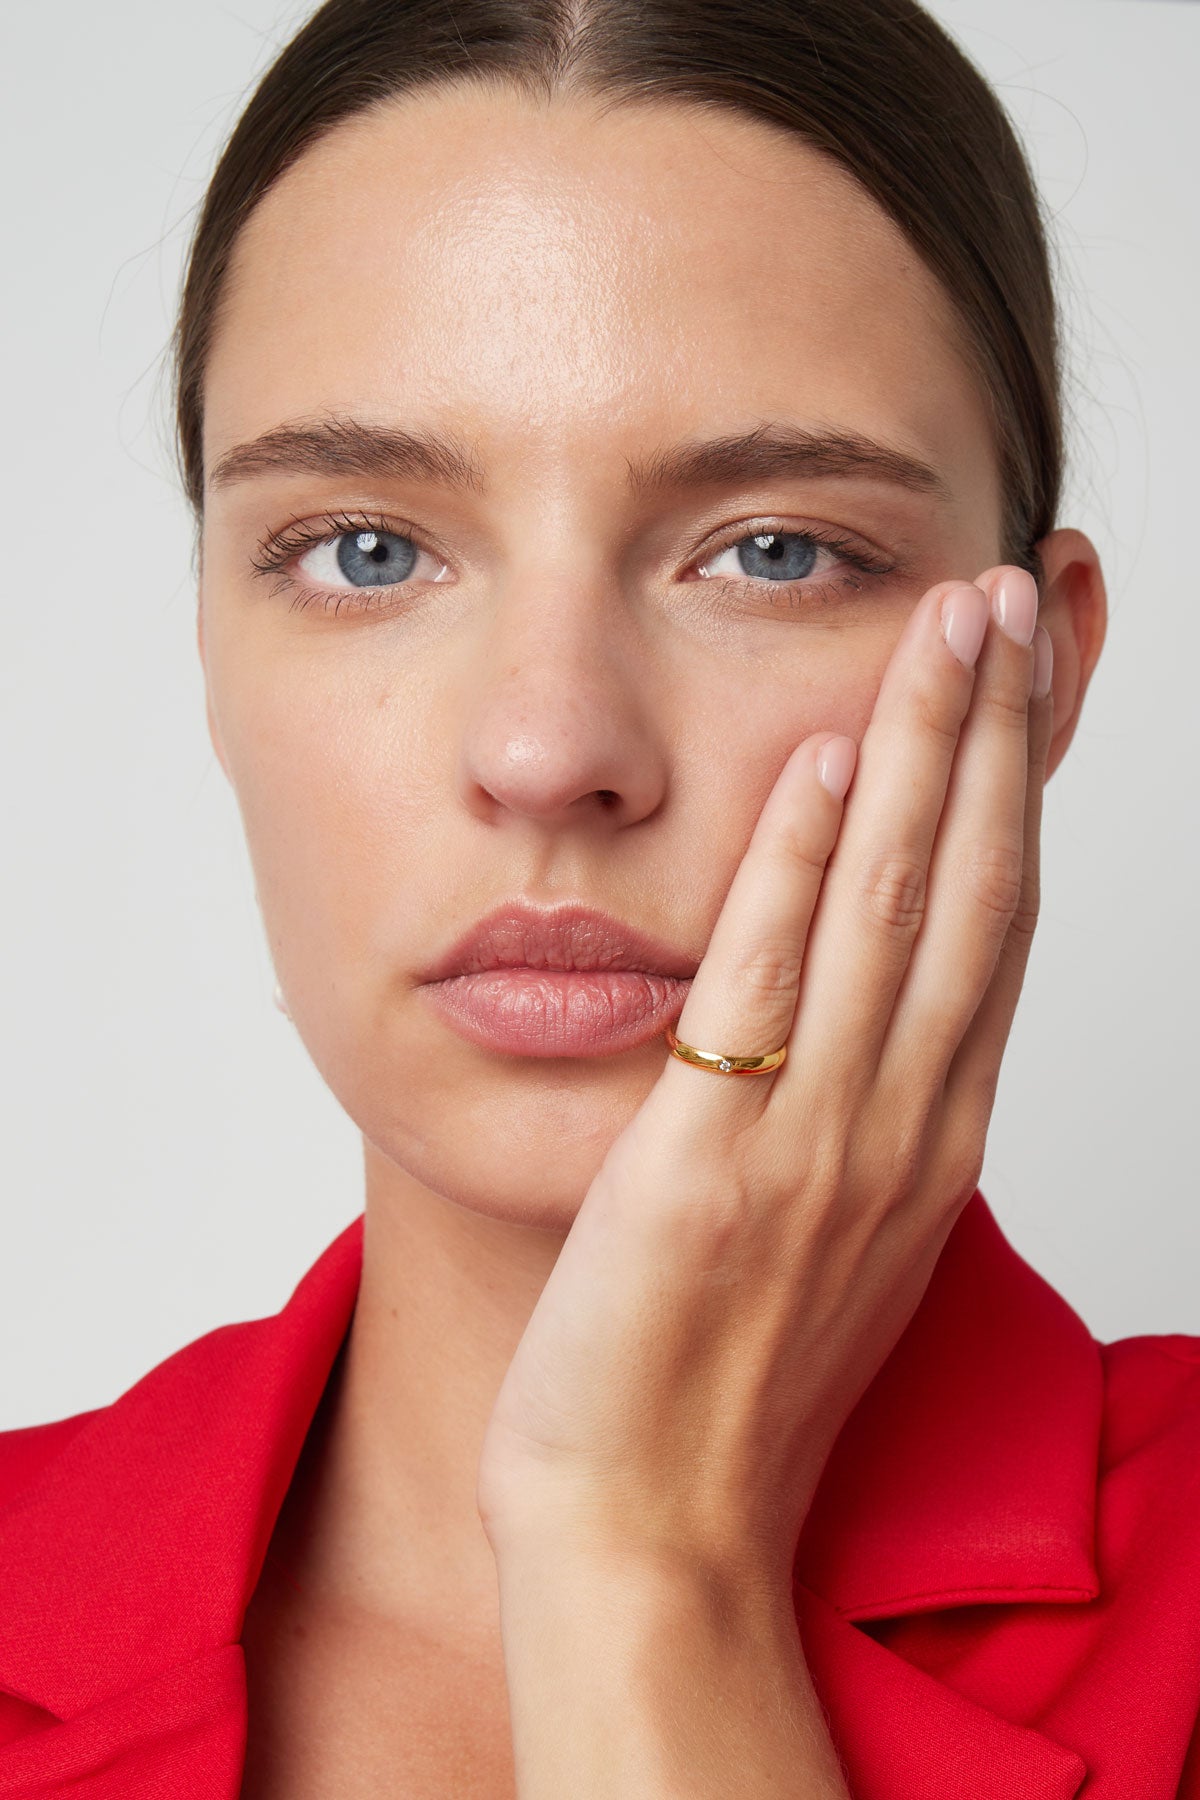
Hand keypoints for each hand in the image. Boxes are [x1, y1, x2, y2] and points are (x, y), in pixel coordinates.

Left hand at [476, 566, 1053, 1592]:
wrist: (658, 1530)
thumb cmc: (728, 1391)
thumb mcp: (830, 1237)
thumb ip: (852, 1118)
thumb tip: (858, 1021)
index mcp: (927, 1140)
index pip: (996, 929)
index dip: (1017, 792)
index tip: (1024, 683)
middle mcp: (899, 1127)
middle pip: (972, 892)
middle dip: (996, 734)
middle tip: (1011, 598)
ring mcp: (818, 1145)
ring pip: (896, 913)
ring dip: (925, 755)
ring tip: (947, 624)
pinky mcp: (712, 1166)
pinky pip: (768, 989)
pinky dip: (801, 865)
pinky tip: (820, 757)